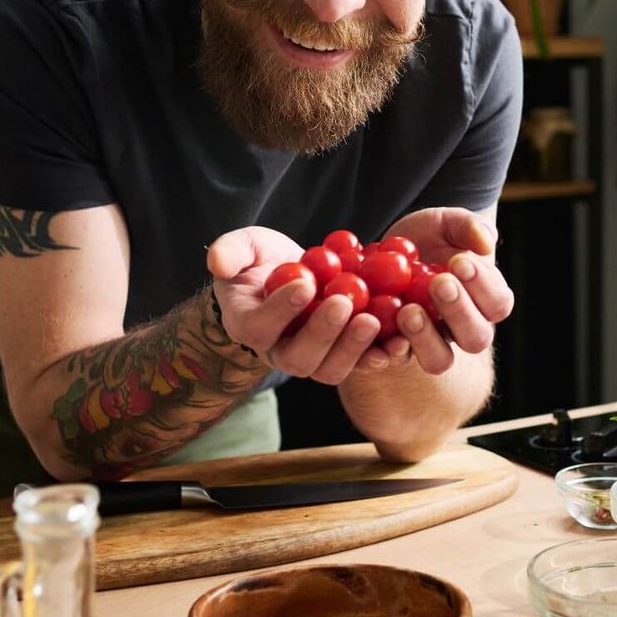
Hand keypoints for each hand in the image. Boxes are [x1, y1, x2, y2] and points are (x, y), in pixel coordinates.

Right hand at [207, 226, 379, 384]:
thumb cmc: (261, 261)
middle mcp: (279, 352)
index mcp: (249, 326)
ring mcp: (313, 359)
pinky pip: (360, 365)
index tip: (304, 283)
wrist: (292, 275)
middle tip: (344, 302)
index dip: (281, 309)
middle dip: (323, 332)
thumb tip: (218, 263)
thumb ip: (230, 252)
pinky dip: (380, 355)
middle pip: (298, 357)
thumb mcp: (244, 247)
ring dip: (352, 348)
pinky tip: (399, 338)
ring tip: (372, 319)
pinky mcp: (343, 356)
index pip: (259, 326)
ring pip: (330, 369)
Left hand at [357, 208, 513, 375]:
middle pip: (476, 338)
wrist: (391, 248)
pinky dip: (383, 351)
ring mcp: (430, 343)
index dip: (483, 287)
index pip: (498, 303)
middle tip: (438, 283)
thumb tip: (486, 243)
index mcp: (484, 300)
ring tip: (407, 310)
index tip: (459, 262)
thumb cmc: (431, 235)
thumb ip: (469, 227)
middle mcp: (462, 328)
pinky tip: (372, 328)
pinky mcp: (395, 347)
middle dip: (459, 311)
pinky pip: (392, 360)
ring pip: (439, 360)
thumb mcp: (448, 222)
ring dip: (425, 338)